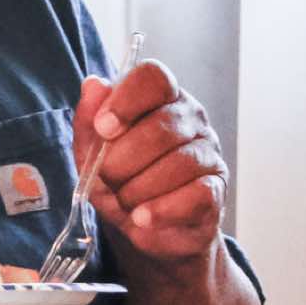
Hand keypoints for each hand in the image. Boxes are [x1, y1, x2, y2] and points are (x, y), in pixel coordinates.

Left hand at [73, 61, 228, 276]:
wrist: (144, 226)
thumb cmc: (120, 179)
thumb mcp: (91, 151)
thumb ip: (88, 119)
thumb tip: (93, 85)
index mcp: (160, 98)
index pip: (154, 77)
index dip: (126, 100)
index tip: (103, 128)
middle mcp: (191, 118)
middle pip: (161, 127)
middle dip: (122, 160)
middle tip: (108, 178)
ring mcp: (208, 152)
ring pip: (178, 164)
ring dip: (139, 190)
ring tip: (125, 200)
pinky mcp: (217, 188)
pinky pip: (195, 194)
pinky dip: (161, 210)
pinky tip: (142, 217)